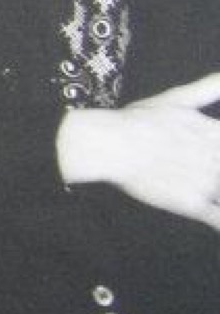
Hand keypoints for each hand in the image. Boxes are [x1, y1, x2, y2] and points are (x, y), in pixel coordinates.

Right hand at [56, 72, 219, 227]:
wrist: (105, 145)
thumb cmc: (135, 121)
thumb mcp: (174, 100)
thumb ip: (207, 88)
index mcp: (214, 132)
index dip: (219, 149)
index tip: (213, 153)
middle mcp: (216, 157)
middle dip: (219, 168)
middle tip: (203, 164)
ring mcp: (206, 182)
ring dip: (218, 188)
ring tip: (207, 183)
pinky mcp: (191, 203)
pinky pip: (217, 218)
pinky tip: (219, 224)